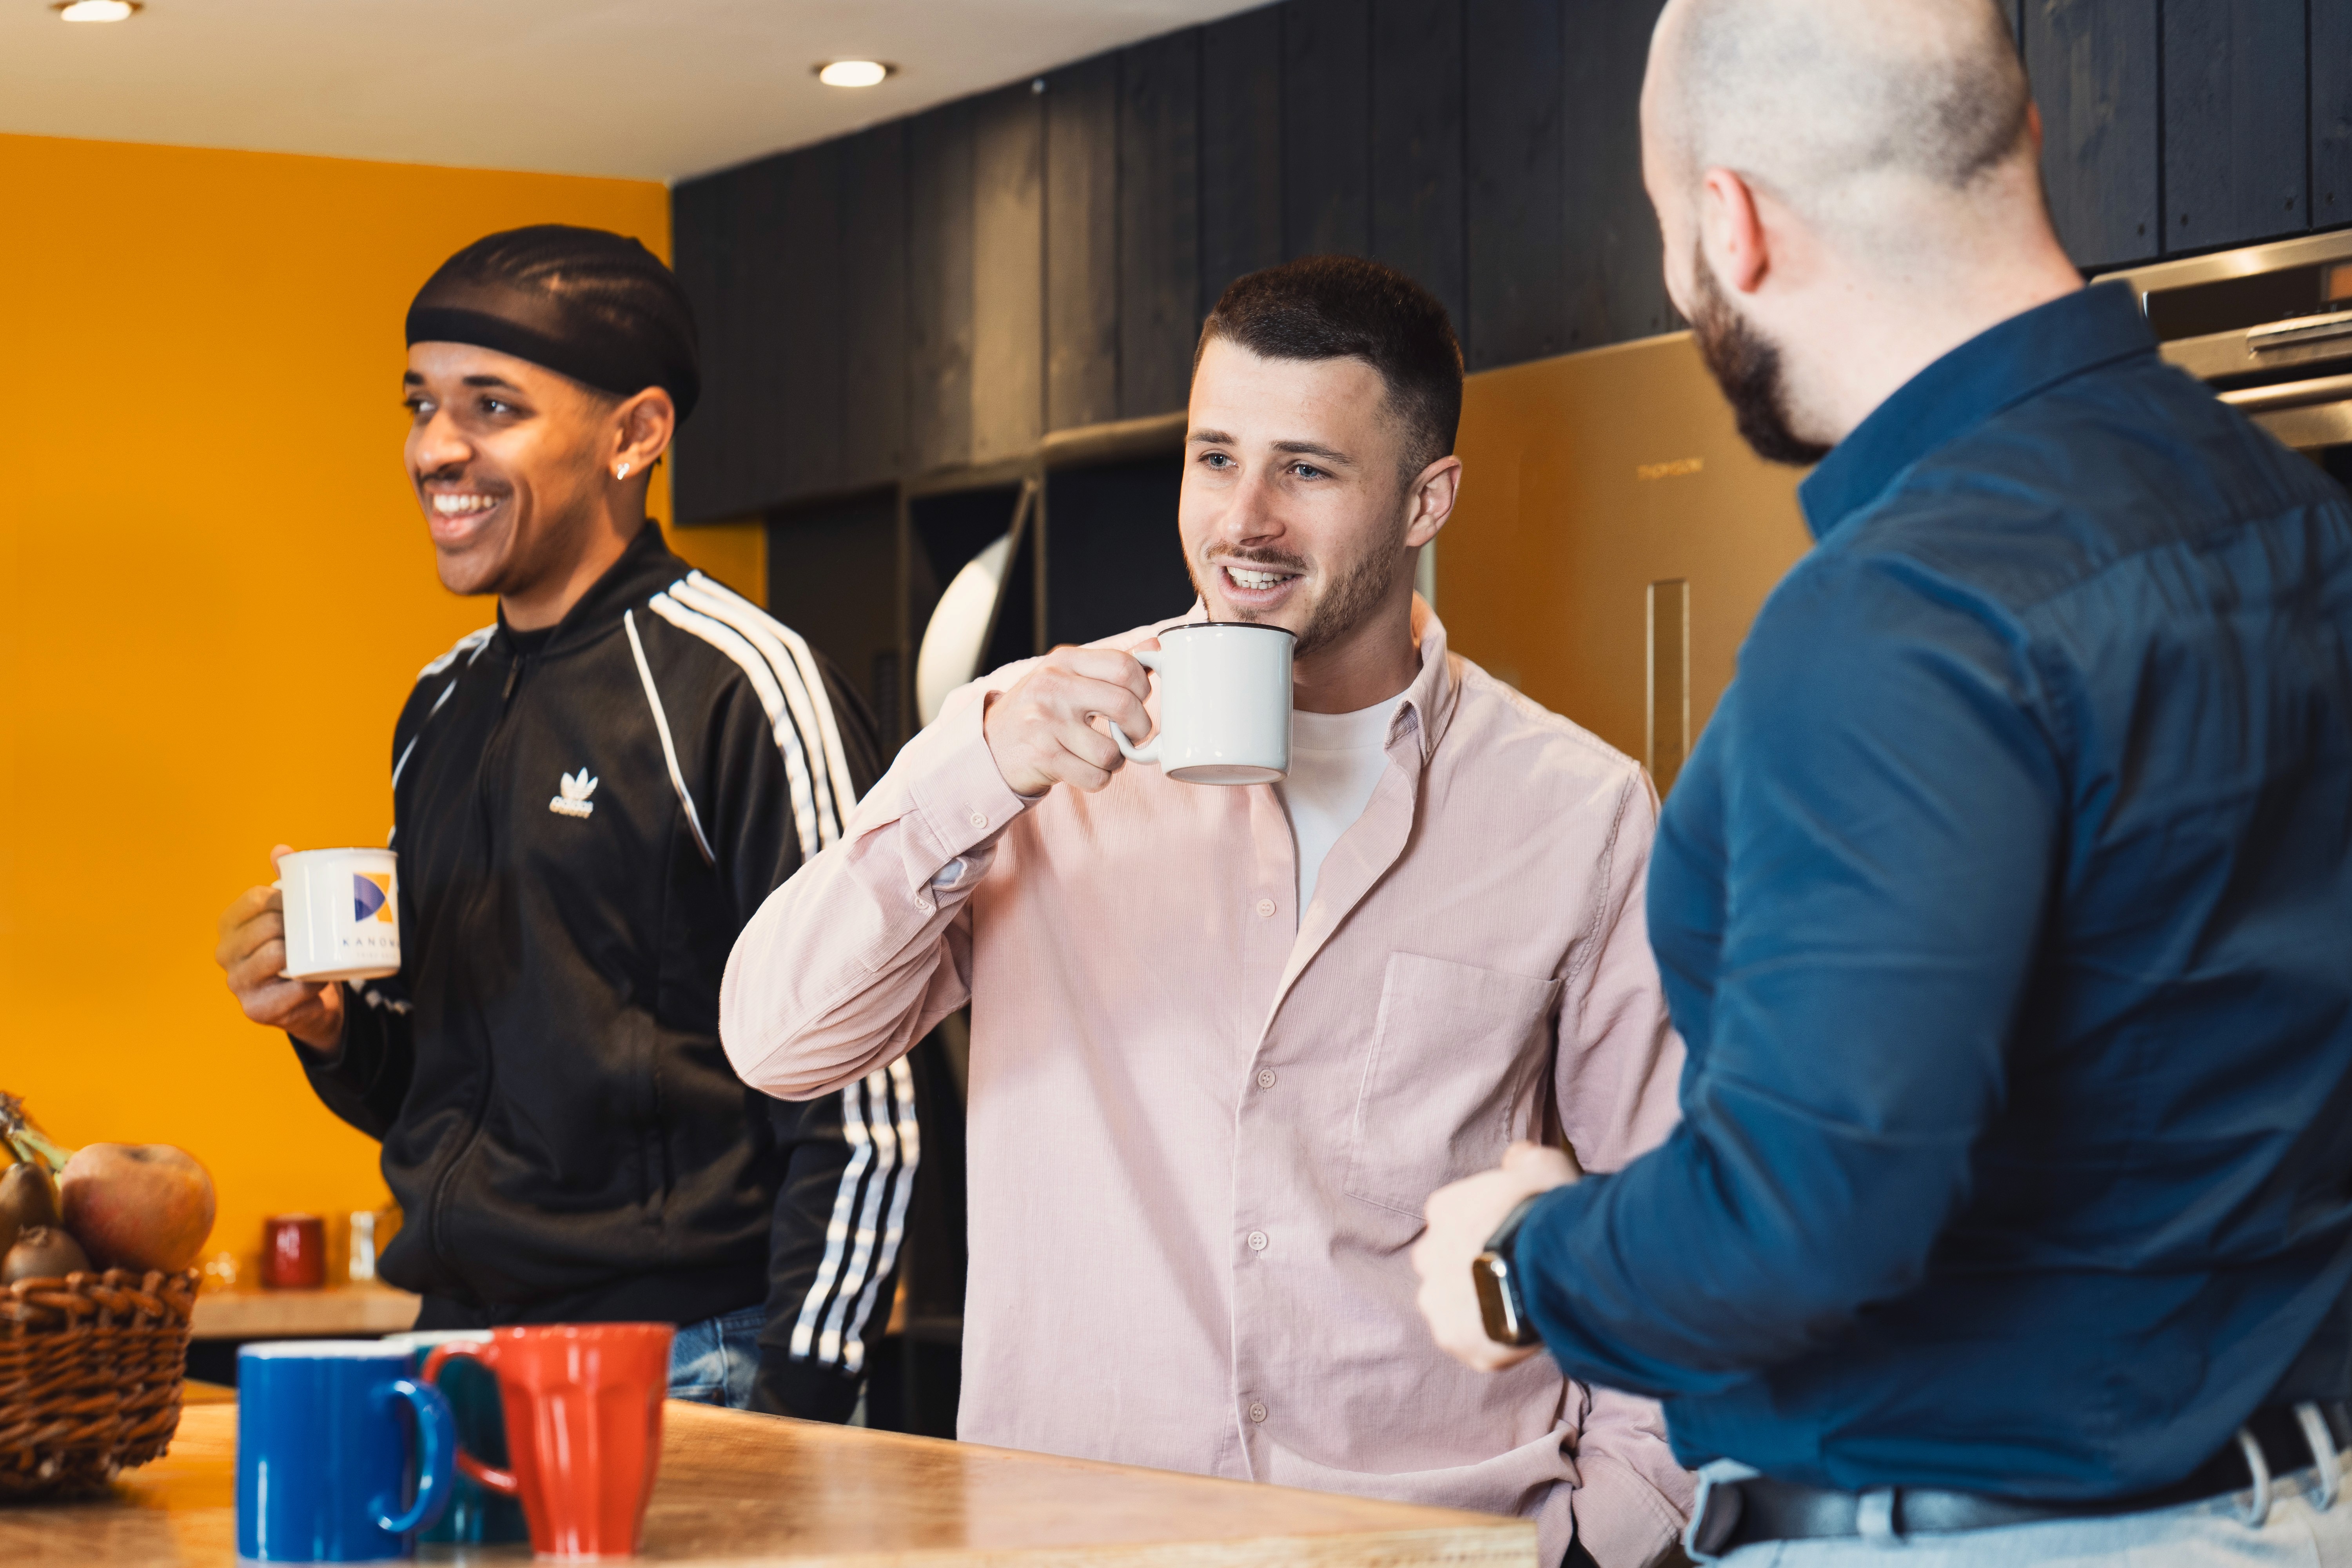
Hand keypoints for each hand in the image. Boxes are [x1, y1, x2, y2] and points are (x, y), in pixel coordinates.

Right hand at [216, 845, 345, 1055]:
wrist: (307, 1002)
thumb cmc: (297, 950)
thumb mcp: (289, 917)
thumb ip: (284, 882)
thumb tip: (281, 850)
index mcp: (229, 925)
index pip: (256, 899)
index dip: (285, 897)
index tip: (305, 902)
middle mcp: (225, 953)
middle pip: (268, 926)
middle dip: (298, 926)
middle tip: (319, 931)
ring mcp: (238, 983)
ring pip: (276, 954)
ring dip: (306, 955)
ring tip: (318, 956)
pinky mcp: (256, 1010)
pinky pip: (293, 988)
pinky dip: (312, 984)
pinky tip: (317, 981)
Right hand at [981, 642, 1156, 795]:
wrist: (990, 745)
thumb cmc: (1040, 710)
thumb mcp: (1068, 676)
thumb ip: (1111, 664)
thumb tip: (1156, 646)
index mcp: (1064, 661)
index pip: (1125, 666)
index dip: (1144, 688)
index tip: (1138, 701)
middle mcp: (1053, 687)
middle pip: (1126, 706)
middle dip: (1140, 728)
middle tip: (1133, 734)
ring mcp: (1046, 723)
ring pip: (1112, 752)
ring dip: (1116, 760)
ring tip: (1100, 754)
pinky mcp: (1043, 757)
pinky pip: (1096, 777)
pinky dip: (1098, 778)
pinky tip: (1083, 767)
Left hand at [1413, 1141, 1581, 1371]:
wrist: (1548, 1262)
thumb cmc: (1545, 1209)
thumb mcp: (1542, 1164)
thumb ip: (1523, 1160)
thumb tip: (1515, 1157)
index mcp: (1444, 1210)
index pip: (1456, 1219)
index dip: (1485, 1231)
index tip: (1511, 1239)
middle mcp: (1428, 1253)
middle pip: (1447, 1263)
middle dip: (1472, 1269)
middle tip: (1513, 1275)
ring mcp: (1436, 1299)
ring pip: (1452, 1305)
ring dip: (1477, 1307)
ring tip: (1518, 1308)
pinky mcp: (1453, 1338)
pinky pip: (1468, 1341)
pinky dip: (1488, 1342)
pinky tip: (1517, 1333)